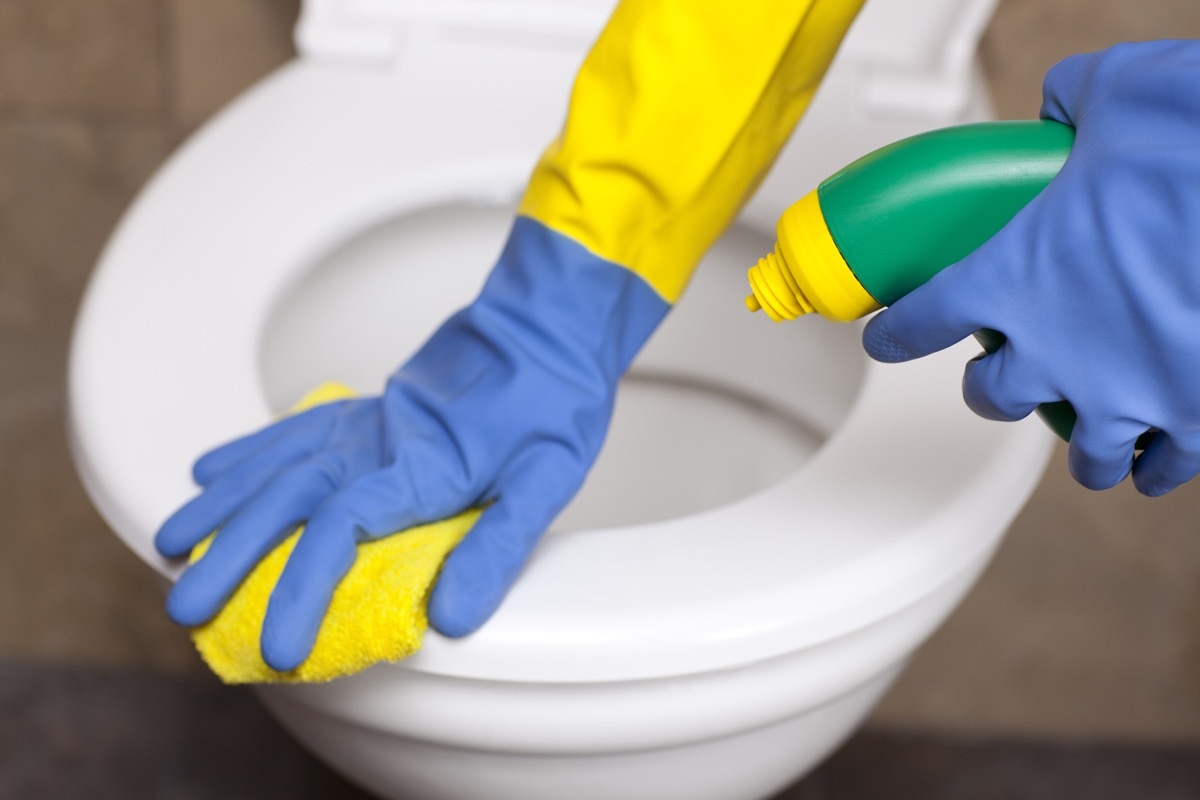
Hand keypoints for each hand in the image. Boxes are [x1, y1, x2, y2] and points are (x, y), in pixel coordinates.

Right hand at [155, 217, 667, 669]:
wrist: (548, 321)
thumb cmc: (554, 400)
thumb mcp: (548, 478)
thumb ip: (498, 545)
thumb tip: (452, 617)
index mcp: (419, 468)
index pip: (340, 532)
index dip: (302, 591)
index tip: (278, 647)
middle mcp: (378, 443)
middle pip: (286, 501)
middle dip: (231, 557)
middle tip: (185, 607)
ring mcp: (367, 421)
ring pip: (276, 463)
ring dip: (222, 505)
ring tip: (171, 543)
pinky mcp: (369, 408)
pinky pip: (294, 428)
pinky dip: (249, 450)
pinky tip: (212, 469)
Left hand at [862, 40, 1199, 495]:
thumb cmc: (1192, 156)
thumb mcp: (1118, 97)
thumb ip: (1073, 103)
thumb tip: (1063, 104)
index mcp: (1013, 278)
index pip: (923, 319)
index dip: (897, 332)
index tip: (887, 337)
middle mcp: (1055, 351)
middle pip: (993, 396)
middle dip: (993, 387)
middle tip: (1004, 374)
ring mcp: (1122, 394)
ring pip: (1083, 450)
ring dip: (1081, 443)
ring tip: (1088, 434)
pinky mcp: (1188, 417)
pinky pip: (1161, 463)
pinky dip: (1157, 462)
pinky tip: (1157, 457)